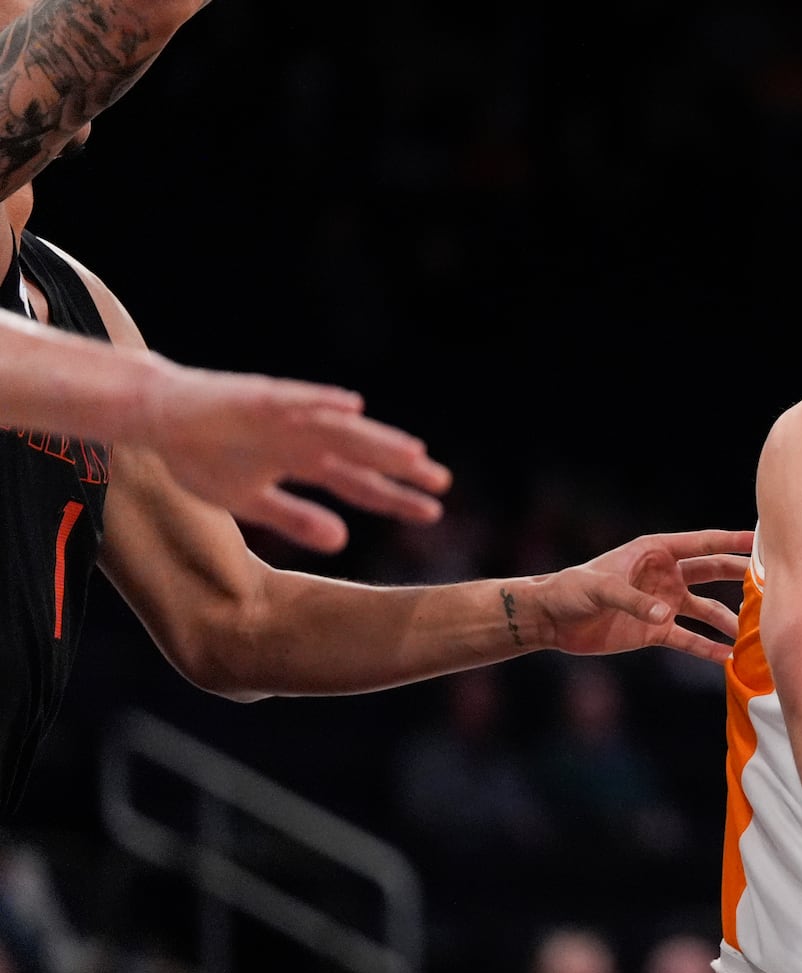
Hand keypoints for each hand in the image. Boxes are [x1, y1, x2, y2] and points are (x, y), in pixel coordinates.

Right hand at [142, 364, 452, 553]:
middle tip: (442, 483)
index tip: (432, 513)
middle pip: (361, 453)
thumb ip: (294, 519)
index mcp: (304, 460)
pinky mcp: (256, 396)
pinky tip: (352, 405)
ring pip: (338, 426)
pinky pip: (294, 398)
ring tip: (412, 452)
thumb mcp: (249, 501)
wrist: (155, 414)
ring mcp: (284, 414)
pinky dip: (322, 400)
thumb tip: (343, 542)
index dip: (393, 498)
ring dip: (373, 438)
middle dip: (400, 468)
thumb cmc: (203, 454)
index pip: (359, 482)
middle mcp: (304, 435)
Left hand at [529, 529, 753, 661]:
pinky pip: (688, 639)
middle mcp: (665, 575)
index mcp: (655, 552)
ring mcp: (663, 603)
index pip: (702, 543)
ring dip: (728, 620)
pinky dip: (707, 649)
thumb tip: (665, 615)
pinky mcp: (655, 631)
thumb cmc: (572, 589)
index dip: (731, 541)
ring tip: (753, 632)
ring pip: (706, 610)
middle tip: (772, 584)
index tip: (761, 541)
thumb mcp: (599, 588)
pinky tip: (727, 659)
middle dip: (740, 577)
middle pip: (712, 573)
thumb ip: (634, 600)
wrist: (553, 619)